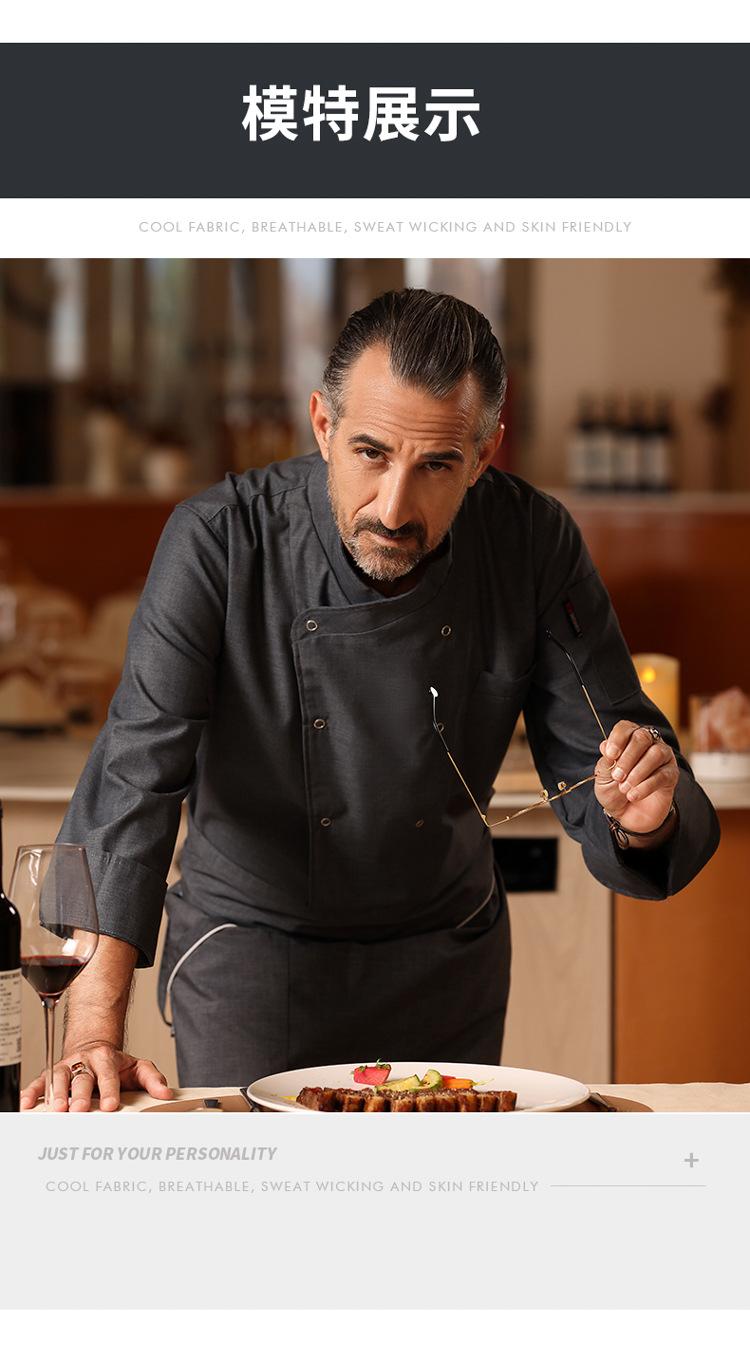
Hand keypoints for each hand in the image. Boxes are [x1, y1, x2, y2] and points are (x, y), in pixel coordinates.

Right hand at [20, 1041, 173, 1111]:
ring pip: (59, 1079)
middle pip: (81, 1078)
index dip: (109, 1090)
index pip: (108, 1075)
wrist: (94, 1048)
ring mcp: (67, 1067)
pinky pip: (40, 1082)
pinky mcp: (52, 1074)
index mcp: (106, 1059)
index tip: (111, 1106)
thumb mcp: (138, 1066)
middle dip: (80, 1095)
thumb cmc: (115, 1064)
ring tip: (56, 1111)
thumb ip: (152, 1079)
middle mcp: (84, 1062)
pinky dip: (32, 1093)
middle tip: (79, 1110)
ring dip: (56, 1095)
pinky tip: (28, 1104)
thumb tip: (166, 1094)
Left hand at [594, 720, 677, 833]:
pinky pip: (663, 775)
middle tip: (617, 776)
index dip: (618, 739)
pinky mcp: (671, 775)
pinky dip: (645, 786)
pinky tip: (633, 795)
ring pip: (656, 754)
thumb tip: (605, 746)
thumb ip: (605, 761)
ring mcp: (663, 757)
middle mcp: (649, 743)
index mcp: (628, 739)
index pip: (625, 728)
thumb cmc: (613, 790)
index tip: (610, 755)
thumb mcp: (603, 776)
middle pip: (643, 737)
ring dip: (637, 772)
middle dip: (628, 757)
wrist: (626, 814)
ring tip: (624, 788)